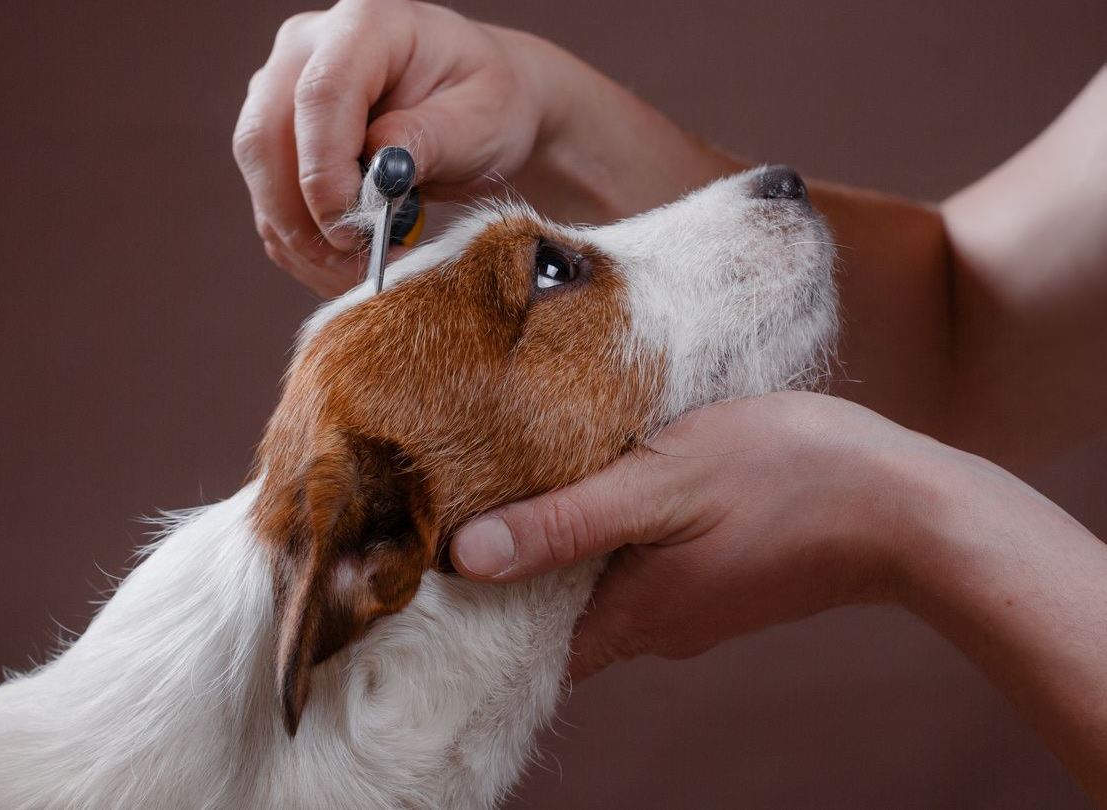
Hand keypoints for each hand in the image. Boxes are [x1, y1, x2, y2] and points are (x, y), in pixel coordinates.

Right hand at [233, 0, 551, 296]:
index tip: (354, 230)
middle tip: (360, 267)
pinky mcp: (279, 140)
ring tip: (367, 273)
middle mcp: (308, 48)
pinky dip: (304, 248)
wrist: (482, 108)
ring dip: (305, 243)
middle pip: (266, 138)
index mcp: (367, 23)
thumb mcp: (482, 120)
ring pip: (262, 179)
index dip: (325, 171)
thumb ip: (428, 141)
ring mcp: (283, 92)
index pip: (319, 95)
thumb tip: (376, 174)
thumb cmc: (491, 104)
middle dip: (305, 219)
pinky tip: (349, 267)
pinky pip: (270, 204)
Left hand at [449, 391, 949, 680]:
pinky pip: (644, 564)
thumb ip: (564, 522)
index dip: (475, 610)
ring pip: (602, 584)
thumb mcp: (660, 483)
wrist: (905, 505)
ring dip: (567, 543)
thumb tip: (466, 557)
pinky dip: (615, 532)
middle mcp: (656, 626)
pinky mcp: (718, 575)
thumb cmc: (788, 479)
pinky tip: (611, 483)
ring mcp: (691, 604)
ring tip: (531, 481)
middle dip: (515, 567)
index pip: (524, 642)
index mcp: (631, 614)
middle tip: (470, 505)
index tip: (431, 567)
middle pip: (558, 612)